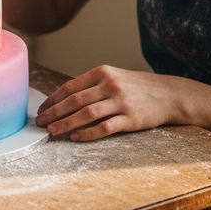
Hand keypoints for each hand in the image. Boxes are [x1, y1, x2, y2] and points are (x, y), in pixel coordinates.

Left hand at [35, 66, 183, 141]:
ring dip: (65, 124)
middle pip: (74, 101)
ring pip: (86, 114)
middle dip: (54, 113)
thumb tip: (65, 98)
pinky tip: (75, 137)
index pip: (70, 87)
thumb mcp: (115, 77)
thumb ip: (92, 85)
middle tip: (40, 123)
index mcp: (103, 73)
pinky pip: (104, 128)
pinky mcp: (130, 119)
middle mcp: (110, 85)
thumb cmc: (138, 87)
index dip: (53, 99)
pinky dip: (87, 133)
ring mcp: (121, 102)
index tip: (42, 110)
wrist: (170, 94)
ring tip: (52, 131)